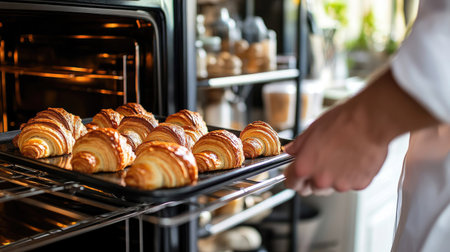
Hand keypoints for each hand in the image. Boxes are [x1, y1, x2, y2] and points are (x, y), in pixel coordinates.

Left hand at [283, 68, 438, 195]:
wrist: (370, 121)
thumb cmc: (343, 122)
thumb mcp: (311, 130)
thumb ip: (298, 146)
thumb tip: (291, 151)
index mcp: (304, 167)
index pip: (291, 183)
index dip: (292, 178)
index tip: (295, 175)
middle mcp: (321, 180)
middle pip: (310, 189)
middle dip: (311, 179)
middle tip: (320, 163)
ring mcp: (341, 185)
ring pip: (331, 187)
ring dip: (332, 178)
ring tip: (340, 157)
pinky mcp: (359, 185)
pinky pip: (350, 184)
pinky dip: (350, 176)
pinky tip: (353, 160)